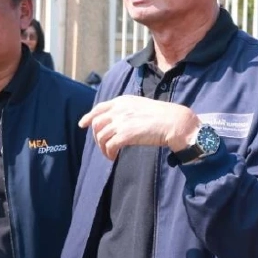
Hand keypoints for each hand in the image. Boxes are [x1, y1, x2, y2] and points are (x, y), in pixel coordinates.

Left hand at [80, 95, 199, 160]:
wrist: (174, 122)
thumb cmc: (162, 116)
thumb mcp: (141, 106)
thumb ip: (127, 111)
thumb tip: (117, 122)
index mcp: (123, 101)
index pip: (99, 108)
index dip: (89, 117)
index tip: (82, 124)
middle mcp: (119, 109)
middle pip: (97, 124)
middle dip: (96, 137)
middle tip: (103, 146)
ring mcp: (121, 121)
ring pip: (101, 137)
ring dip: (103, 148)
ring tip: (110, 155)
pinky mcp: (126, 134)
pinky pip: (109, 146)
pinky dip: (109, 153)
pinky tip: (113, 157)